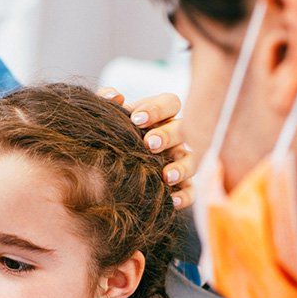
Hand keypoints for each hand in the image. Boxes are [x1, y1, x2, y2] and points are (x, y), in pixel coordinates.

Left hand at [99, 87, 195, 208]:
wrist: (104, 168)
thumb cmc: (112, 135)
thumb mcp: (109, 117)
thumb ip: (107, 101)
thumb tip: (116, 96)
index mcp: (161, 115)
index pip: (170, 103)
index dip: (156, 109)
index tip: (135, 119)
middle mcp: (176, 136)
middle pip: (183, 130)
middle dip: (167, 136)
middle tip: (149, 144)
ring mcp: (181, 160)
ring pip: (192, 160)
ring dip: (182, 167)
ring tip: (166, 176)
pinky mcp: (182, 185)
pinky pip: (191, 190)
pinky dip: (184, 196)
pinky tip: (171, 200)